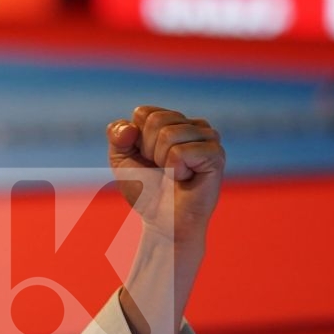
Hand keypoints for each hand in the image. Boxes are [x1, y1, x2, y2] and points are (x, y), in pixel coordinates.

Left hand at [107, 105, 224, 244]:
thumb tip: (130, 127)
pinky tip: (186, 179)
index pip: (144, 112)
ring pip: (168, 134)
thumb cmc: (146, 191)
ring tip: (174, 174)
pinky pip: (181, 152)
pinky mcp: (216, 155)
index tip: (146, 159)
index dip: (136, 140)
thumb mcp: (121, 159)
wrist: (162, 221)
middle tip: (161, 170)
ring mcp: (209, 138)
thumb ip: (117, 135)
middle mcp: (195, 125)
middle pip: (156, 120)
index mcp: (175, 121)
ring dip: (162, 161)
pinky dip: (175, 170)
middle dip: (148, 150)